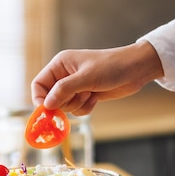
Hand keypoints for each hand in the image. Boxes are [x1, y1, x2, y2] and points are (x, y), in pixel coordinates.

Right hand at [31, 41, 162, 115]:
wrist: (136, 69)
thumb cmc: (112, 66)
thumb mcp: (87, 77)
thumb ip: (64, 90)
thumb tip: (47, 105)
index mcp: (60, 64)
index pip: (39, 84)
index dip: (40, 99)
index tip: (48, 110)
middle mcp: (65, 75)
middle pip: (51, 98)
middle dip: (65, 102)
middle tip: (80, 96)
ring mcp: (75, 86)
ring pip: (65, 106)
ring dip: (77, 105)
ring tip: (91, 94)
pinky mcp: (85, 95)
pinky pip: (77, 109)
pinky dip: (85, 108)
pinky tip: (96, 98)